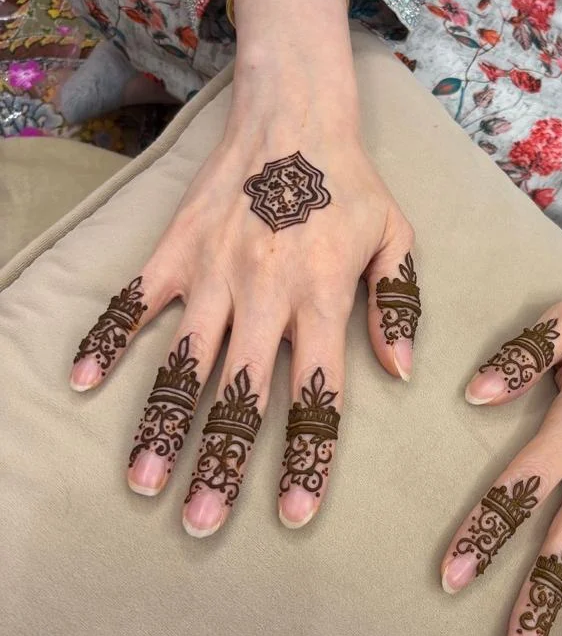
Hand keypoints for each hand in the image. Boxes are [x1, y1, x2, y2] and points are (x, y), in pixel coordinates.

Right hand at [70, 0, 420, 536]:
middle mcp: (263, 296)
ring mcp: (211, 274)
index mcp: (322, 300)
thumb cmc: (351, 182)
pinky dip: (108, 339)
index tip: (292, 516)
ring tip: (145, 482)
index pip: (314, 395)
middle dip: (221, 464)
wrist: (294, 111)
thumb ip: (398, 306)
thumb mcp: (397, 238)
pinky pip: (134, 302)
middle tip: (202, 524)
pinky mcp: (174, 252)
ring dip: (163, 425)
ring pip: (183, 363)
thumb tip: (401, 371)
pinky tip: (86, 384)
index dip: (304, 459)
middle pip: (241, 395)